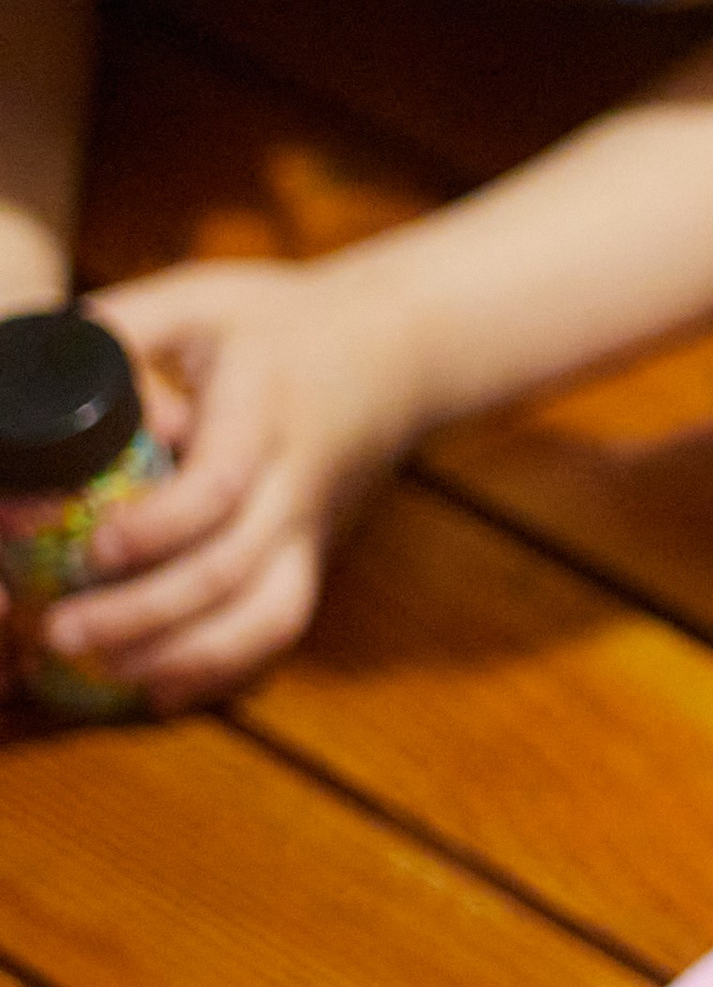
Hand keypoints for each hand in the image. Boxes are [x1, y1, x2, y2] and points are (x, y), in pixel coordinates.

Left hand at [33, 259, 423, 706]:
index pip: (221, 482)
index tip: (96, 545)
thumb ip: (120, 327)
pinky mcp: (316, 556)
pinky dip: (223, 670)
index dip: (159, 525)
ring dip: (185, 656)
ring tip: (105, 669)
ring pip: (266, 616)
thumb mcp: (200, 296)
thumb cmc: (284, 320)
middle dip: (143, 613)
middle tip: (59, 629)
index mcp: (265, 409)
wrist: (399, 351)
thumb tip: (39, 386)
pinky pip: (280, 630)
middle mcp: (296, 480)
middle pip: (231, 568)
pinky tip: (161, 690)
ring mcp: (313, 527)